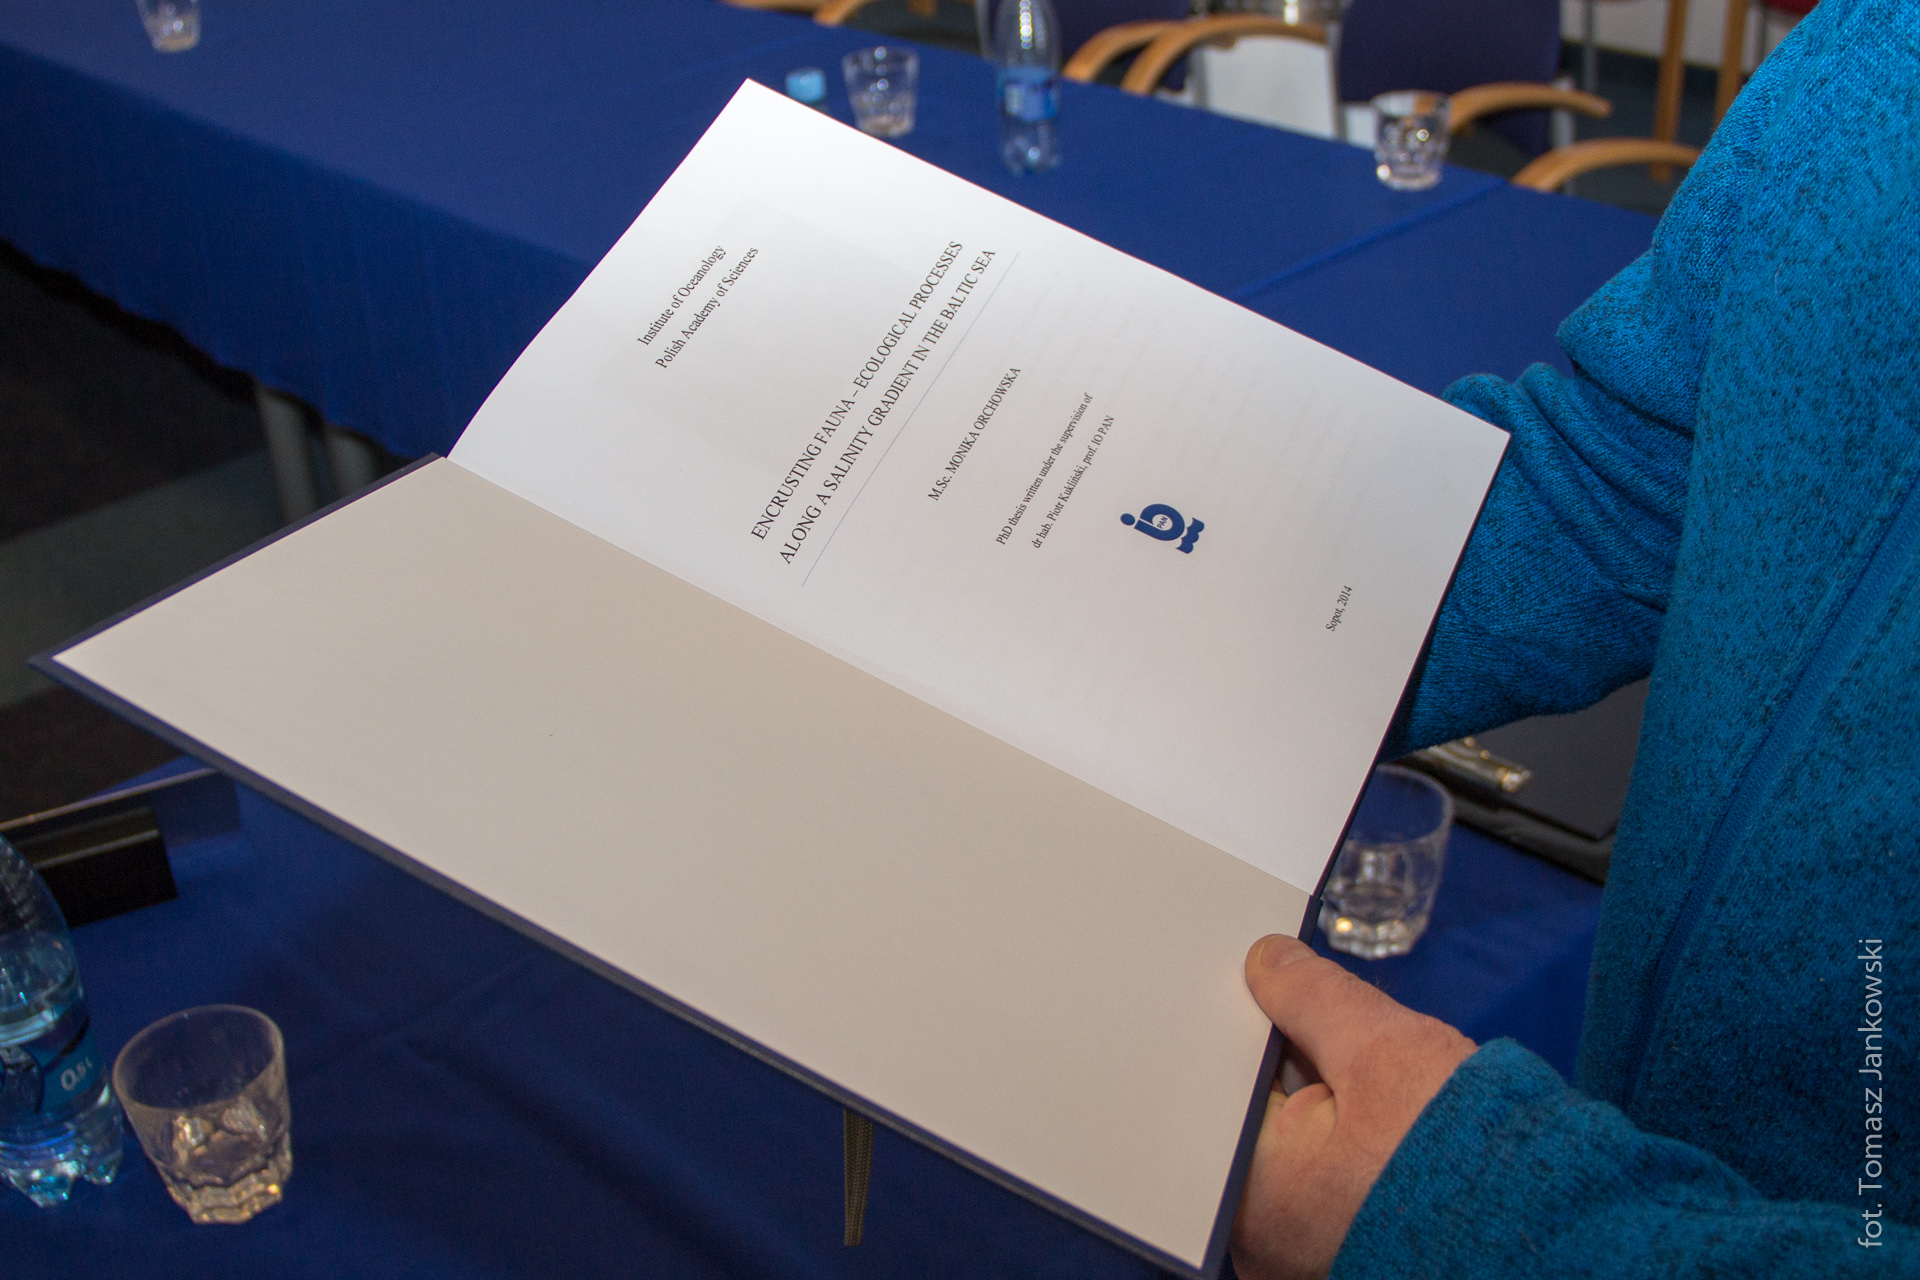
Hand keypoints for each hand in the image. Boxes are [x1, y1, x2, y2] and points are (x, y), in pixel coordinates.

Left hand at [1229, 935, 1475, 1279]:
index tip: (1255, 993)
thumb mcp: (1383, 1046)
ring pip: (1294, 1142)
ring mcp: (1310, 1245)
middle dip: (1281, 1064)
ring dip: (1318, 1095)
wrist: (1557, 1228)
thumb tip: (1269, 962)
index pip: (1217, 1092)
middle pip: (1252, 1118)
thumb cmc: (1469, 1154)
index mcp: (1253, 1198)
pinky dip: (1346, 1131)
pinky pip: (1328, 1171)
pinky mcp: (1353, 1243)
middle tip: (1315, 1023)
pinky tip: (1382, 1106)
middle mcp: (1268, 1237)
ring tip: (1360, 1070)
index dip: (1240, 1031)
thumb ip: (1312, 996)